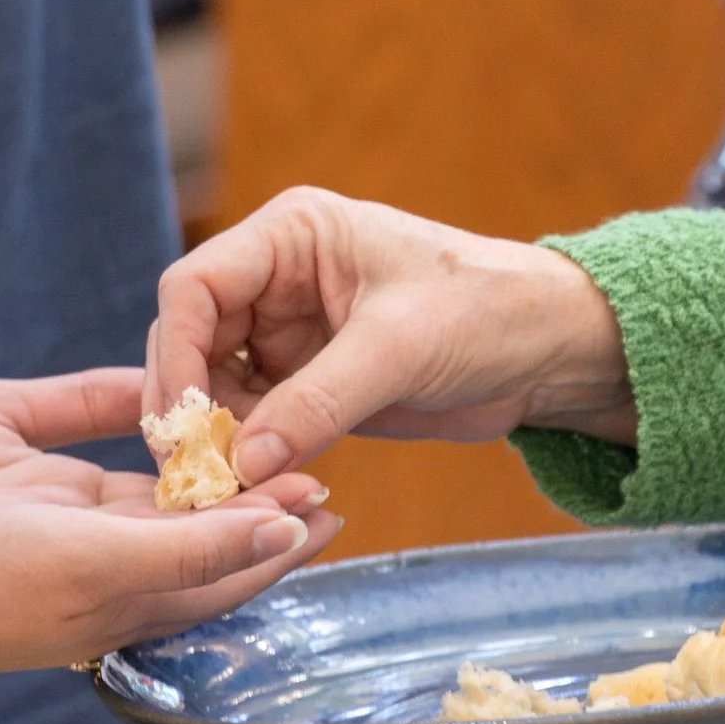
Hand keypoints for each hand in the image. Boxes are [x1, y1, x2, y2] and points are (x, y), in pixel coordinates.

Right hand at [0, 369, 342, 685]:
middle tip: (318, 438)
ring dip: (199, 447)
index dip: (282, 537)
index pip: (226, 567)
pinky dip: (129, 406)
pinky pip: (82, 424)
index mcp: (121, 596)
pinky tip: (154, 379)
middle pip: (197, 522)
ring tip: (254, 402)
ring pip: (144, 477)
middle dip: (256, 487)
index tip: (338, 494)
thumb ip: (190, 550)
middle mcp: (92, 554)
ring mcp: (46, 506)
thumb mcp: (88, 567)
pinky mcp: (2, 454)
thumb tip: (288, 531)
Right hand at [146, 188, 634, 486]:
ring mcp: (288, 333)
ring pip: (215, 387)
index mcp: (291, 235)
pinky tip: (255, 486)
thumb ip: (318, 401)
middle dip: (189, 404)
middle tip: (193, 469)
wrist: (549, 352)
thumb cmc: (487, 312)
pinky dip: (249, 454)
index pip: (195, 285)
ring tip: (226, 488)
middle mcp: (277, 279)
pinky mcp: (308, 384)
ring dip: (215, 437)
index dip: (175, 351)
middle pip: (191, 341)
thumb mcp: (401, 349)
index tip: (179, 420)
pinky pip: (254, 420)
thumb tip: (243, 461)